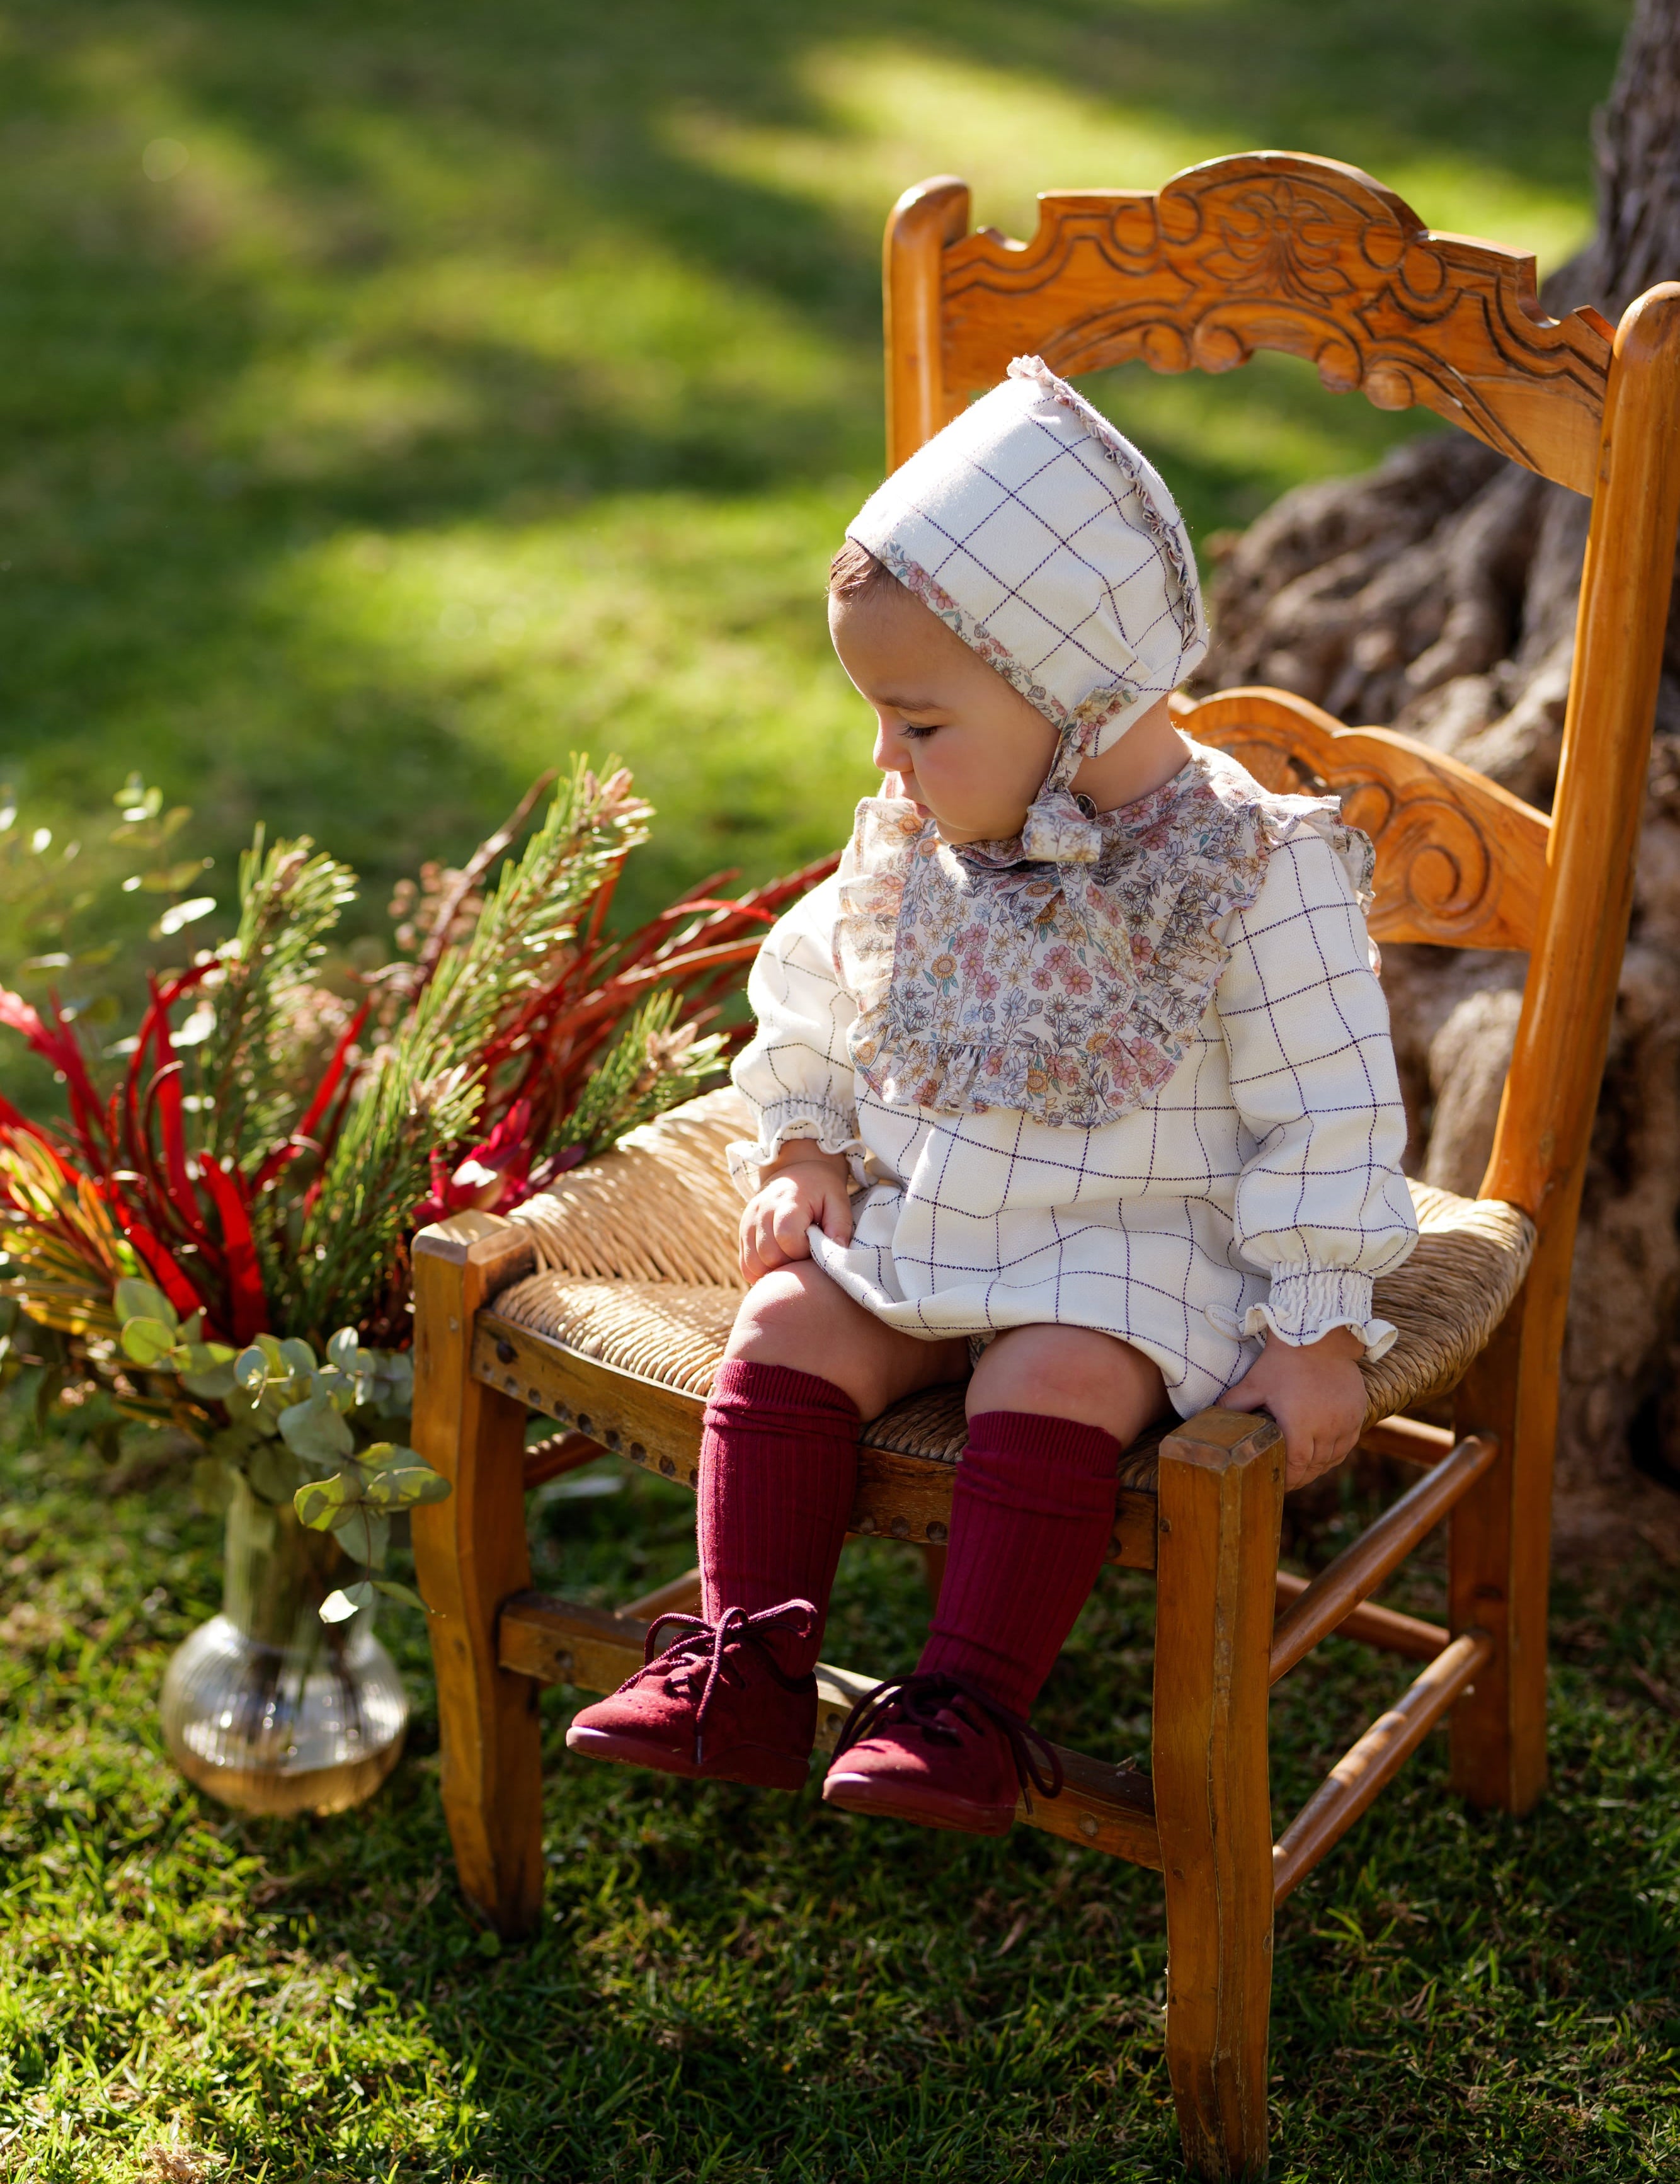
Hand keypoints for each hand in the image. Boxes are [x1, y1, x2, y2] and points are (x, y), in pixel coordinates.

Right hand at [739, 1147, 853, 1283]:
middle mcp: (761, 1210)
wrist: (796, 1173)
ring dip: (774, 1270)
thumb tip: (839, 1251)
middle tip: (804, 1253)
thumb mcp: (838, 1201)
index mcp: (787, 1201)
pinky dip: (760, 1272)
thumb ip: (840, 1226)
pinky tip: (777, 1265)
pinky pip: (745, 1264)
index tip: (813, 1245)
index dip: (803, 1251)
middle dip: (789, 1263)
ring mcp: (748, 1221)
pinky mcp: (743, 1231)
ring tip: (792, 1258)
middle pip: (768, 1255)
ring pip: (753, 1263)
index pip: (787, 1238)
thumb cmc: (821, 1190)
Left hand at [1221, 1325, 1366, 1489]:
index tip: (1277, 1484)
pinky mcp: (1357, 1413)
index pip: (1295, 1465)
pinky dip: (1335, 1453)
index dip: (1287, 1479)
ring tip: (1304, 1471)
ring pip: (1332, 1458)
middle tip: (1288, 1481)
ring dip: (1318, 1467)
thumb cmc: (1283, 1360)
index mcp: (1300, 1425)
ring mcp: (1345, 1421)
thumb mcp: (1254, 1383)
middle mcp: (1326, 1427)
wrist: (1319, 1337)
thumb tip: (1209, 1418)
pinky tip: (1324, 1455)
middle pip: (1314, 1466)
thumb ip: (1233, 1405)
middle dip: (1300, 1477)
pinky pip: (1348, 1444)